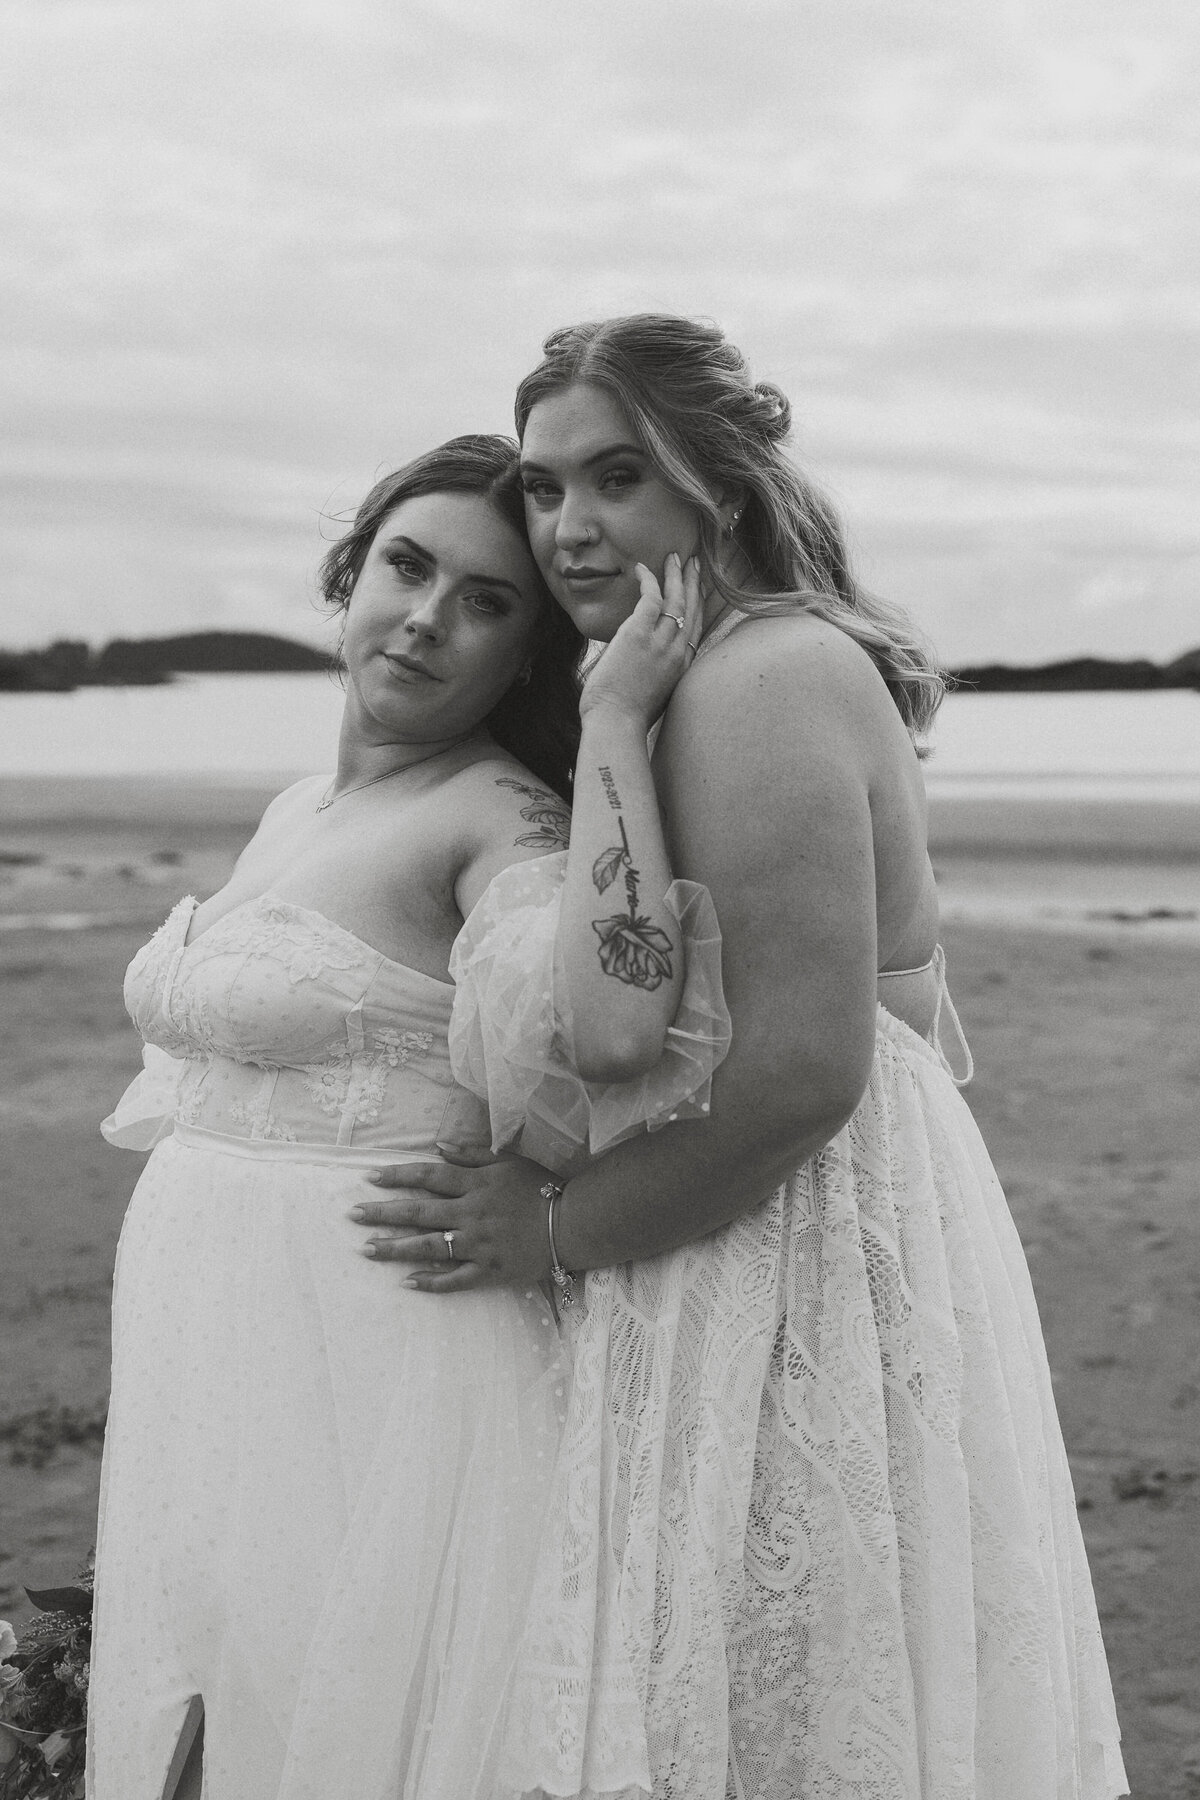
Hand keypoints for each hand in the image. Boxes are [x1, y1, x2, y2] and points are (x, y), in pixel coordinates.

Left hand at [347, 1144, 556, 1292]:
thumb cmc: (542, 1188)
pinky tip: (407, 1282)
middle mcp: (472, 1213)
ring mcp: (479, 1245)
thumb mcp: (508, 1161)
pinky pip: (455, 1279)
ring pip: (430, 1246)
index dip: (398, 1177)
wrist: (574, 1223)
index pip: (429, 1177)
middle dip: (383, 1213)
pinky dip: (431, 1281)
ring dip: (396, 1248)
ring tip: (367, 1249)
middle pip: (420, 1212)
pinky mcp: (490, 1271)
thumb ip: (472, 1153)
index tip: (369, 1178)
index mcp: (476, 1184)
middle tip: (352, 1216)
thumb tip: (438, 1145)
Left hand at [579, 553, 702, 726]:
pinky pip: (650, 598)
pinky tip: (642, 568)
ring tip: (675, 557)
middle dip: (694, 583)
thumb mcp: (651, 695)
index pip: (697, 629)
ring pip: (676, 599)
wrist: (616, 724)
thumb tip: (638, 667)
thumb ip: (653, 676)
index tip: (701, 589)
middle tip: (695, 563)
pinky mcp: (640, 634)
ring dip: (676, 575)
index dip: (700, 605)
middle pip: (693, 609)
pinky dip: (649, 580)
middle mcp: (678, 653)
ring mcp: (661, 643)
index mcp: (682, 668)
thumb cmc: (626, 718)